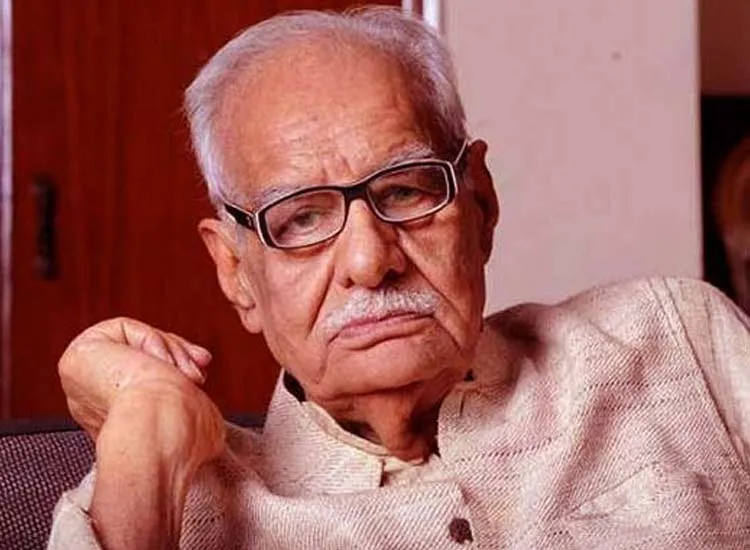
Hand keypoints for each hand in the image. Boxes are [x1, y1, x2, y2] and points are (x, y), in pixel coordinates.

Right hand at [59, 318, 225, 548]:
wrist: (162, 428)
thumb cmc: (182, 432)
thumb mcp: (188, 408)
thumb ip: (182, 391)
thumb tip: (196, 371)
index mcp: (116, 421)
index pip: (144, 378)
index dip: (177, 366)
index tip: (202, 370)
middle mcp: (94, 402)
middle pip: (139, 356)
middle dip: (178, 353)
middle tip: (201, 362)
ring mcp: (83, 380)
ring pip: (134, 341)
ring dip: (170, 349)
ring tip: (185, 371)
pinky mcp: (80, 355)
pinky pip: (122, 329)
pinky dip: (150, 340)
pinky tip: (158, 363)